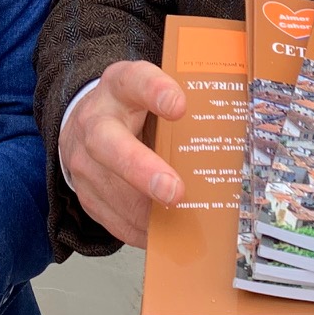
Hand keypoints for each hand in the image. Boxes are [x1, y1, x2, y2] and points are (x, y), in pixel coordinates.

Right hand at [59, 60, 186, 247]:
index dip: (155, 91)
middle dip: (142, 170)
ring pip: (110, 189)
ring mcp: (83, 159)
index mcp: (120, 87)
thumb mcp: (151, 95)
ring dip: (145, 210)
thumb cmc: (131, 110)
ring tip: (179, 220)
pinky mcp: (84, 191)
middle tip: (174, 191)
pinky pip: (110, 217)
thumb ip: (179, 111)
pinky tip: (163, 232)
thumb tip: (229, 141)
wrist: (84, 125)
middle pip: (109, 144)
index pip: (135, 81)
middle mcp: (95, 121)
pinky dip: (139, 229)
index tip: (179, 105)